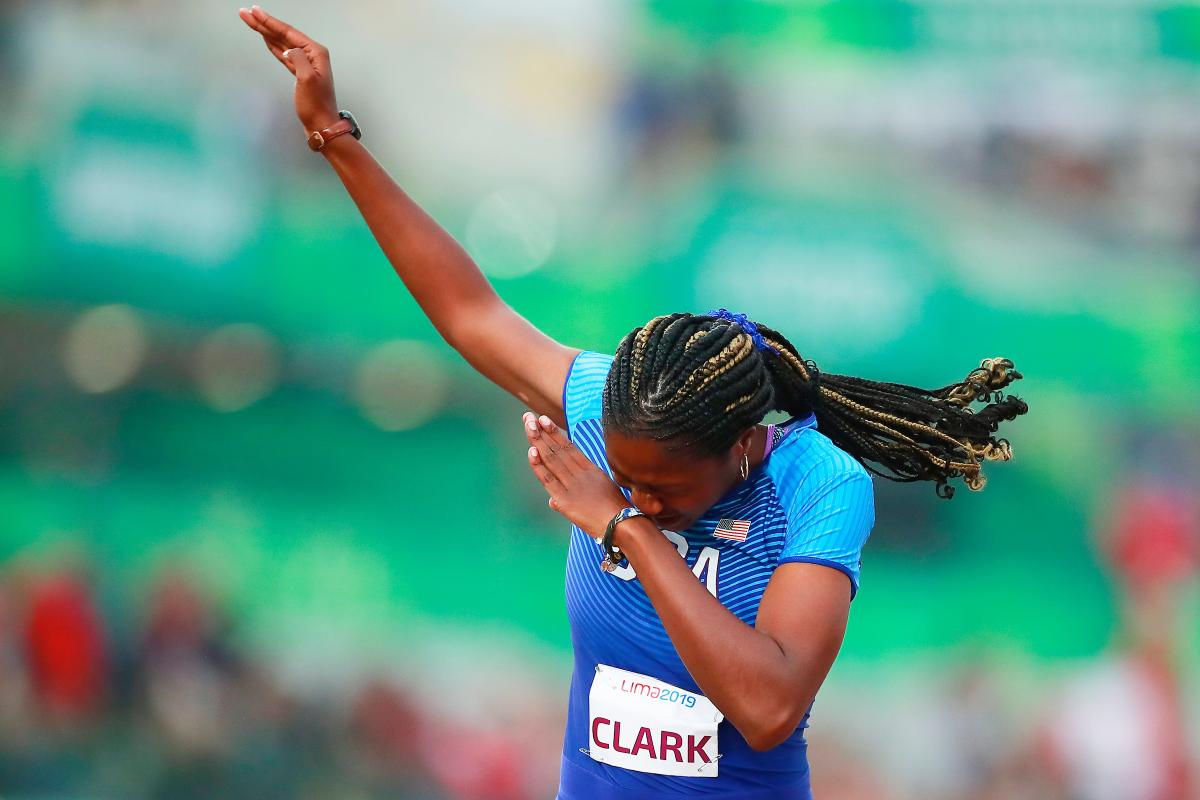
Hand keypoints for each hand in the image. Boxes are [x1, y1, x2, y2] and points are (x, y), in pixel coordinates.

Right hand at [238, 5, 338, 132]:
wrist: (321, 124)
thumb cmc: (316, 105)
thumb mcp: (307, 79)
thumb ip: (297, 59)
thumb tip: (287, 49)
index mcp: (315, 52)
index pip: (288, 32)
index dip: (269, 21)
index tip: (254, 11)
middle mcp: (311, 54)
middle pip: (283, 34)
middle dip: (264, 23)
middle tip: (245, 13)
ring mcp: (305, 63)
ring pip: (282, 43)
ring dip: (266, 32)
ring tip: (251, 21)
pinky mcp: (299, 72)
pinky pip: (283, 53)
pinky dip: (273, 45)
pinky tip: (265, 38)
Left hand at [522, 412, 628, 537]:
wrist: (622, 525)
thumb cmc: (616, 510)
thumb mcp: (602, 492)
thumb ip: (579, 491)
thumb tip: (553, 499)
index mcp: (591, 469)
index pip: (569, 447)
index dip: (555, 433)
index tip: (544, 419)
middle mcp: (581, 474)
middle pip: (557, 449)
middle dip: (541, 432)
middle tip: (528, 418)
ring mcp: (572, 486)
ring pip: (552, 460)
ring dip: (538, 442)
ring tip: (528, 426)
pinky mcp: (565, 500)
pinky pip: (549, 480)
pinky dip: (539, 466)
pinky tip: (532, 451)